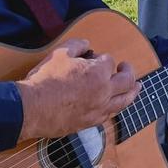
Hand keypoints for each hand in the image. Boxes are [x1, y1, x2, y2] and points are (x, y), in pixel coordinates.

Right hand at [17, 39, 137, 139]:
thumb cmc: (44, 80)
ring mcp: (98, 109)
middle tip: (126, 67)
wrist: (30, 108)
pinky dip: (116, 107)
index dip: (102, 57)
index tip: (94, 58)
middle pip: (127, 81)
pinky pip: (110, 115)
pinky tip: (116, 105)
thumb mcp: (60, 53)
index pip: (110, 61)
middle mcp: (104, 92)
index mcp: (98, 73)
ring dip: (132, 92)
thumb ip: (77, 45)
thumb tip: (86, 44)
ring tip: (137, 87)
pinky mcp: (90, 122)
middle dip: (129, 71)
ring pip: (124, 101)